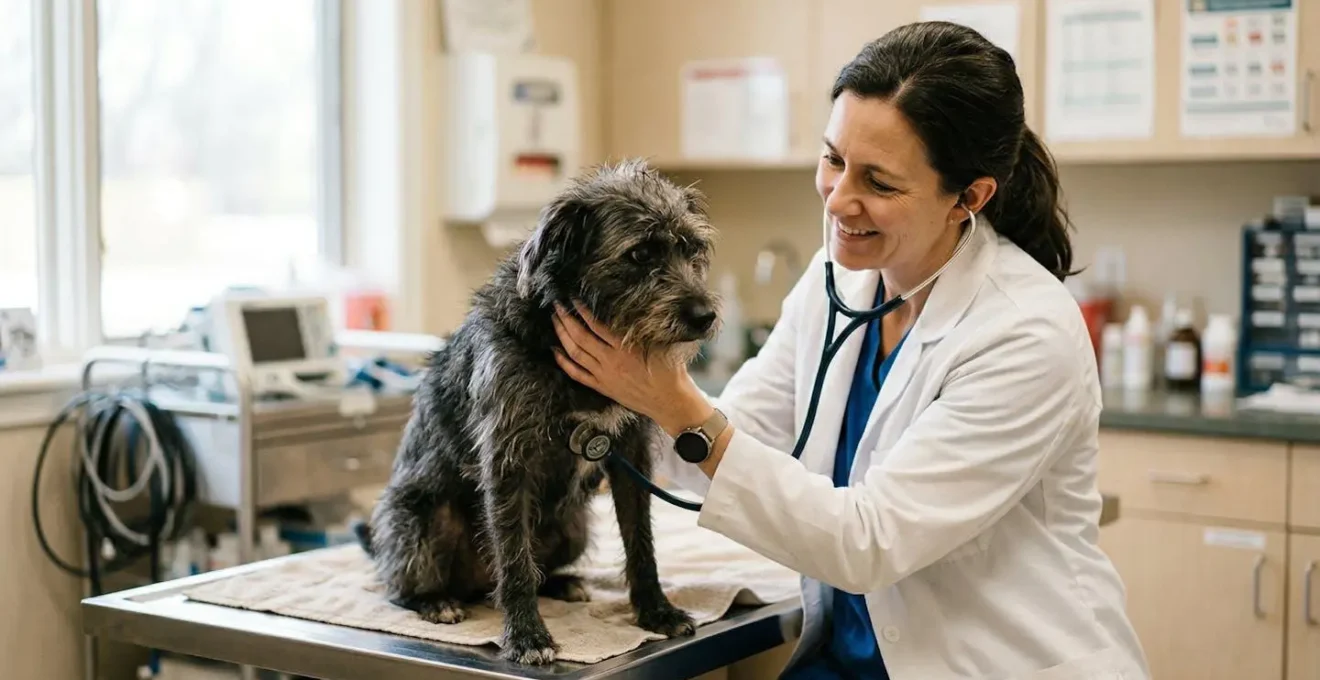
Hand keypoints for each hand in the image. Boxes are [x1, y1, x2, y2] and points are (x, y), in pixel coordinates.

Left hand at [551, 302, 711, 436]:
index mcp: (625, 348)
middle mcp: (611, 361)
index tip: (574, 299)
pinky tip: (556, 352)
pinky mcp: (602, 387)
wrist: (669, 401)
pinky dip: (564, 363)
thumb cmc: (669, 371)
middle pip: (581, 337)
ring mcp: (604, 375)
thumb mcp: (658, 344)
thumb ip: (640, 329)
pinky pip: (577, 374)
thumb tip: (629, 309)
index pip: (597, 325)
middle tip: (557, 306)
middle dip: (566, 319)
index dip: (583, 311)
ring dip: (562, 336)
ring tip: (555, 321)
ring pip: (575, 353)